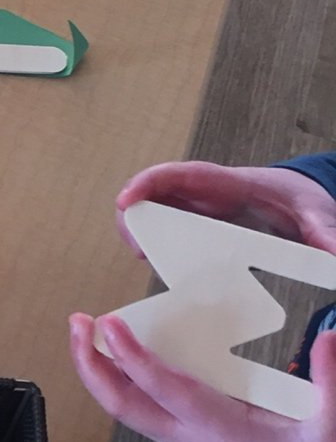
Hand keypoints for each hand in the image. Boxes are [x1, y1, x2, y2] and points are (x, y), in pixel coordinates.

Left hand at [69, 313, 335, 441]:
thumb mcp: (327, 437)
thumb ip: (331, 384)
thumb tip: (332, 336)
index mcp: (213, 431)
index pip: (162, 389)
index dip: (132, 355)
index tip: (111, 323)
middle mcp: (186, 436)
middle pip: (120, 403)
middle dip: (90, 362)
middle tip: (77, 322)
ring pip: (126, 408)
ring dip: (102, 370)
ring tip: (89, 331)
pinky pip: (141, 410)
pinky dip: (124, 381)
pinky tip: (123, 359)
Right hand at [116, 162, 335, 254]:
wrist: (298, 199)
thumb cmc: (299, 199)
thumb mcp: (314, 212)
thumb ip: (324, 232)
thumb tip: (334, 256)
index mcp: (225, 183)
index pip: (176, 175)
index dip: (145, 185)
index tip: (126, 202)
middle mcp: (202, 193)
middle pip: (151, 194)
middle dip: (134, 216)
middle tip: (139, 249)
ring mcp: (195, 208)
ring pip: (152, 212)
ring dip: (141, 233)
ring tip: (147, 259)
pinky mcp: (195, 225)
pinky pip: (165, 228)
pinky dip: (155, 243)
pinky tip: (160, 266)